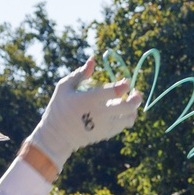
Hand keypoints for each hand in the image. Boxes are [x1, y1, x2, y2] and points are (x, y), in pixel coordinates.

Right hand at [25, 58, 140, 167]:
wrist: (57, 135)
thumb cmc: (59, 107)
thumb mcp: (64, 87)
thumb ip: (80, 73)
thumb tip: (93, 59)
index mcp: (89, 99)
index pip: (115, 91)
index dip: (125, 85)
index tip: (125, 82)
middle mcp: (99, 113)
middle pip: (128, 106)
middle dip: (136, 98)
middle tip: (136, 92)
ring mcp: (104, 126)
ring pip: (129, 118)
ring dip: (133, 109)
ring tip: (129, 102)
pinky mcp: (106, 134)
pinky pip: (123, 126)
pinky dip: (126, 117)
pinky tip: (121, 111)